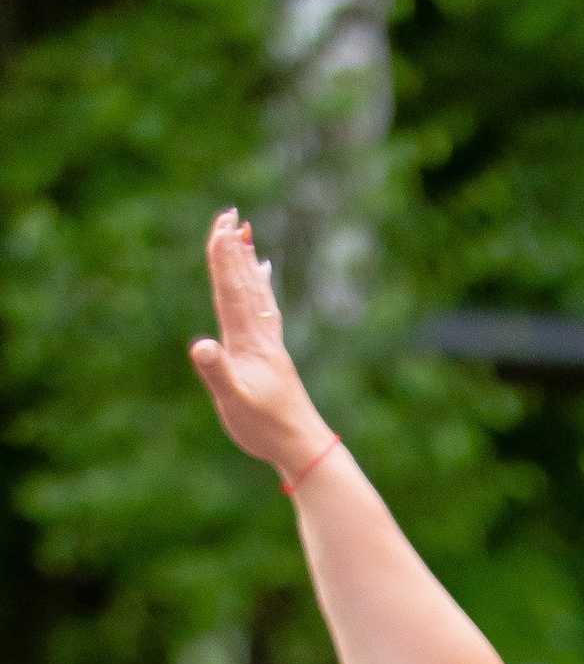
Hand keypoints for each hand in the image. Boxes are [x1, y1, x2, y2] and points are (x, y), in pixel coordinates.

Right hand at [188, 209, 331, 475]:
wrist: (303, 448)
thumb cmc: (266, 429)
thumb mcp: (234, 402)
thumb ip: (217, 372)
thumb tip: (200, 345)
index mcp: (246, 343)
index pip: (230, 291)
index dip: (223, 259)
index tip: (220, 226)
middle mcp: (260, 337)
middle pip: (244, 284)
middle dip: (234, 250)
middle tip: (230, 215)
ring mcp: (269, 345)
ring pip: (257, 294)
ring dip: (247, 264)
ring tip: (246, 236)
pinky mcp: (275, 356)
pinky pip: (267, 312)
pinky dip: (262, 290)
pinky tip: (264, 277)